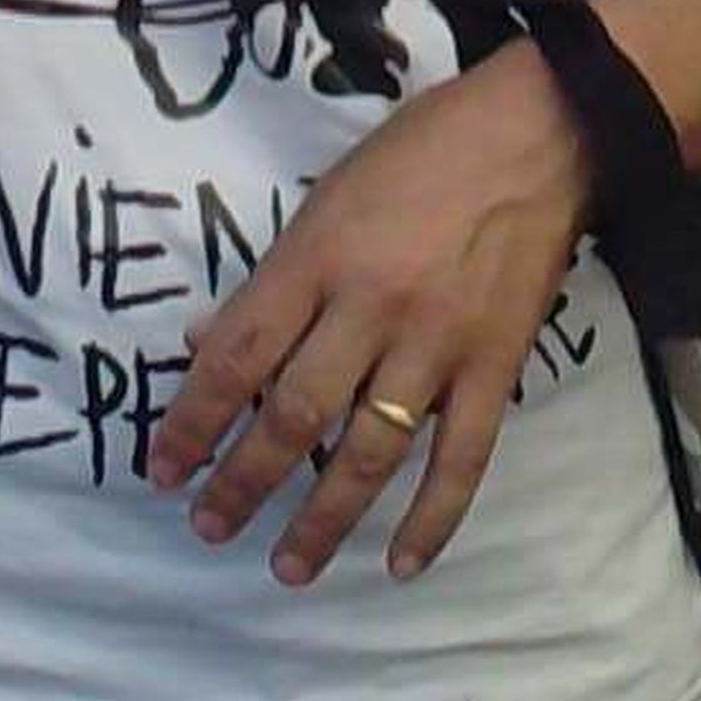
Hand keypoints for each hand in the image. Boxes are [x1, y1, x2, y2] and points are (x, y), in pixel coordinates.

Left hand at [148, 45, 587, 584]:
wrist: (539, 134)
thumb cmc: (420, 153)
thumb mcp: (325, 195)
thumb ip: (272, 276)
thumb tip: (205, 341)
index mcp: (319, 256)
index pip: (238, 355)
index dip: (192, 419)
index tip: (162, 468)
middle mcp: (372, 307)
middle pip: (295, 415)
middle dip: (244, 482)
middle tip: (210, 527)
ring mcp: (438, 343)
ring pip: (370, 451)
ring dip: (324, 518)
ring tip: (287, 566)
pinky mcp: (496, 367)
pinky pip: (461, 459)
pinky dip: (432, 518)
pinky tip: (401, 563)